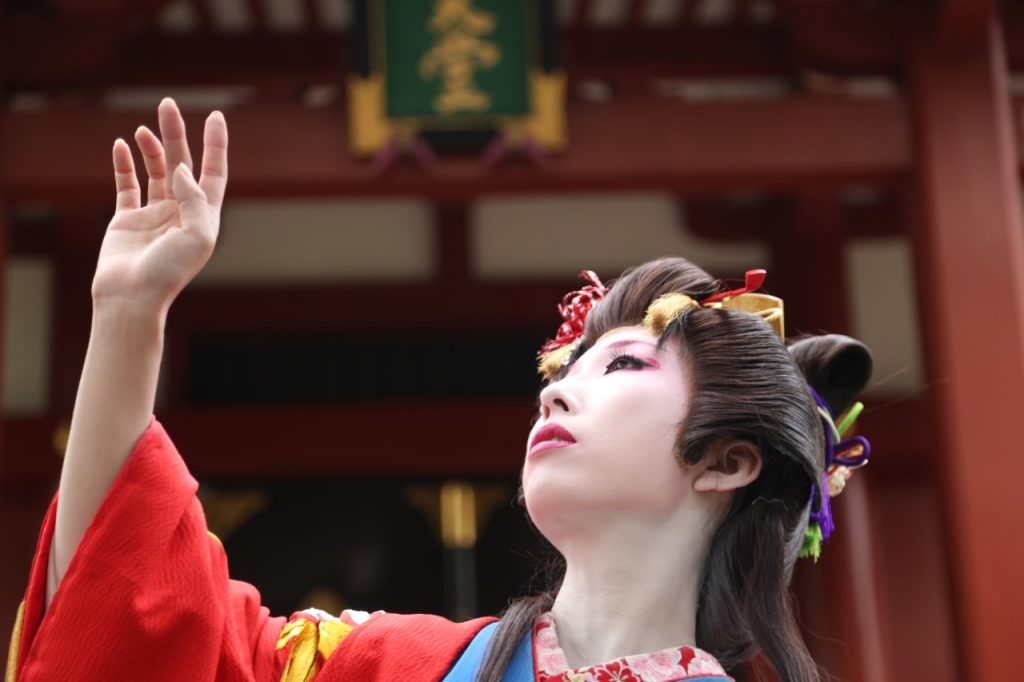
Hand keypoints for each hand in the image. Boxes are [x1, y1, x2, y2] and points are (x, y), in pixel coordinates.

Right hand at [92, 98, 227, 313]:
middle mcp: (181, 213)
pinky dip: (124, 165)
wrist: (132, 296)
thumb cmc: (169, 271)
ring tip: (142, 130)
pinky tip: (121, 146)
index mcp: (204, 217)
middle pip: (182, 163)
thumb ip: (194, 198)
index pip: (213, 173)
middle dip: (176, 134)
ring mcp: (154, 215)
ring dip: (151, 148)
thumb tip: (183, 167)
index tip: (216, 116)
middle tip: (168, 105)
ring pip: (155, 171)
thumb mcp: (197, 235)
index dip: (216, 145)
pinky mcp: (127, 219)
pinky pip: (127, 185)